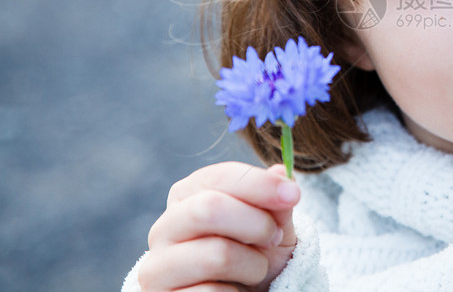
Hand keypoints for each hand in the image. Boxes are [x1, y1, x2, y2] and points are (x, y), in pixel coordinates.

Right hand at [137, 162, 299, 291]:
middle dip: (256, 223)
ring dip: (254, 265)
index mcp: (187, 196)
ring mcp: (158, 267)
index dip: (259, 183)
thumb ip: (275, 201)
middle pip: (209, 208)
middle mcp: (165, 227)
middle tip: (275, 238)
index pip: (218, 177)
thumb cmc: (255, 254)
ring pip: (216, 255)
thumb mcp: (273, 225)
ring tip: (257, 269)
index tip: (293, 194)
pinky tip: (235, 291)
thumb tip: (281, 171)